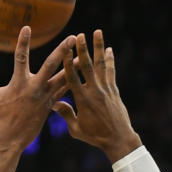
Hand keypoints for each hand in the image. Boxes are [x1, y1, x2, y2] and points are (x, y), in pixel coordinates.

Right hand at [0, 26, 75, 150]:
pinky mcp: (50, 104)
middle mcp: (34, 88)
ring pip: (63, 78)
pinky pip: (64, 91)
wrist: (10, 140)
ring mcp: (44, 97)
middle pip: (51, 65)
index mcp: (19, 83)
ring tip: (87, 56)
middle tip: (74, 38)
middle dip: (63, 51)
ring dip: (74, 66)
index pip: (20, 57)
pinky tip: (82, 75)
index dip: (23, 42)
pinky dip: (73, 82)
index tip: (27, 27)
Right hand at [53, 30, 141, 160]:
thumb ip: (66, 114)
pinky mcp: (114, 91)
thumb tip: (53, 103)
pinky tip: (109, 49)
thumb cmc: (95, 136)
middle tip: (81, 34)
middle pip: (88, 66)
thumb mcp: (76, 129)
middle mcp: (95, 92)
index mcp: (83, 100)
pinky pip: (111, 72)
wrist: (118, 139)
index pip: (72, 78)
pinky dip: (110, 60)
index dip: (68, 62)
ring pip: (101, 65)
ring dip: (98, 47)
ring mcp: (106, 90)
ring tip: (97, 32)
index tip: (65, 49)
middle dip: (84, 49)